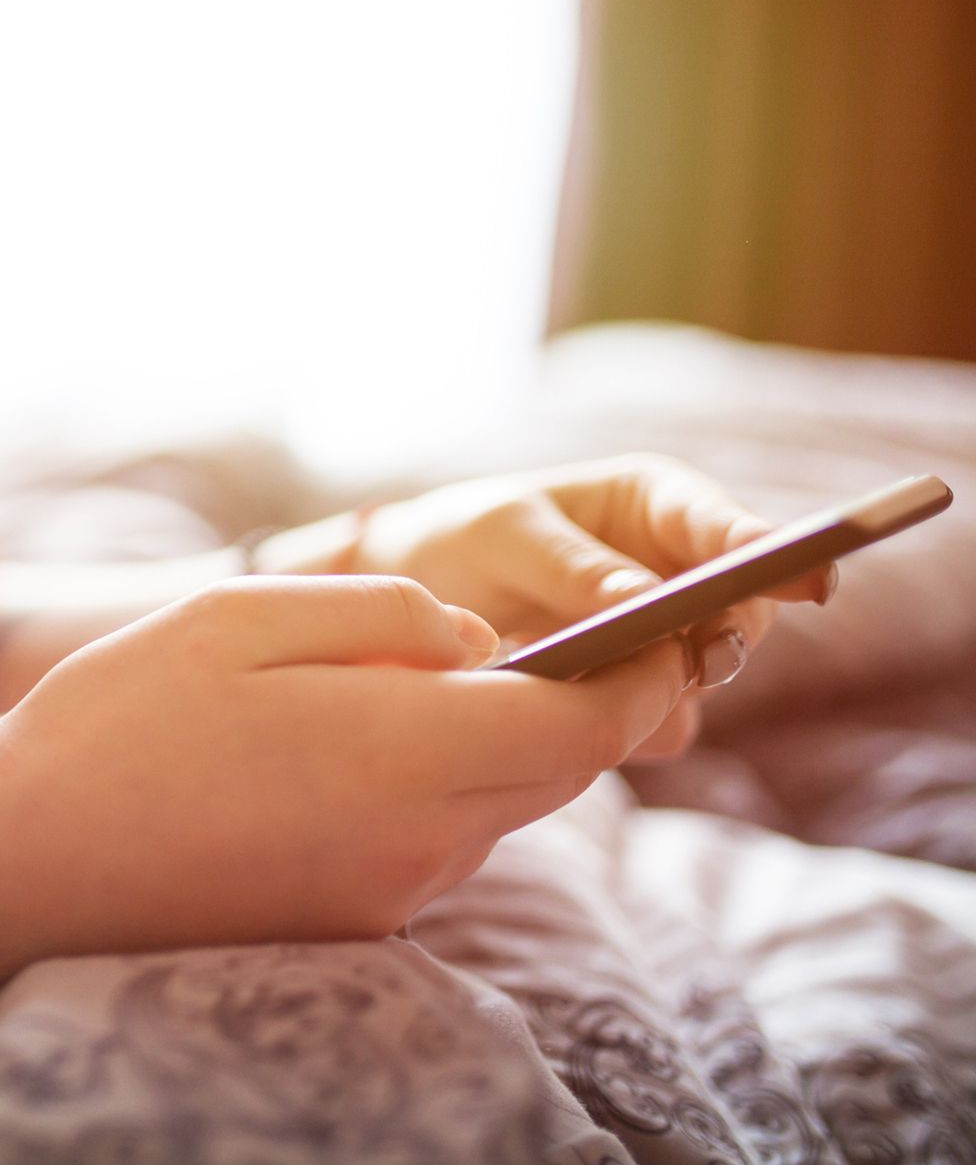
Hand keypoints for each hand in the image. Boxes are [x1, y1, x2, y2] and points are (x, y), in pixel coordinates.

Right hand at [0, 575, 690, 949]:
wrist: (19, 867)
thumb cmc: (114, 722)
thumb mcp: (234, 616)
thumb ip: (379, 611)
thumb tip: (479, 637)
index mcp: (398, 751)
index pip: (588, 726)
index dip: (640, 675)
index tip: (659, 629)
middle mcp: (415, 842)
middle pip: (556, 773)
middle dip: (575, 705)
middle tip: (550, 638)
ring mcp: (384, 898)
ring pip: (494, 812)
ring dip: (487, 748)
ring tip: (405, 688)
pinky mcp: (348, 929)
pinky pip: (432, 850)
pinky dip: (426, 795)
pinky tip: (336, 758)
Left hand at [267, 455, 831, 759]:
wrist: (425, 599)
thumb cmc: (470, 539)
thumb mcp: (507, 534)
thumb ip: (576, 566)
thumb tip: (650, 599)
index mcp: (660, 506)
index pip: (731, 529)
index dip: (773, 554)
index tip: (806, 575)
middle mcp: (681, 572)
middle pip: (744, 613)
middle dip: (723, 635)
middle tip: (691, 657)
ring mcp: (669, 640)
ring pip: (707, 676)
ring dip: (664, 687)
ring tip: (586, 676)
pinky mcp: (643, 697)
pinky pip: (662, 724)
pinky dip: (627, 724)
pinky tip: (565, 711)